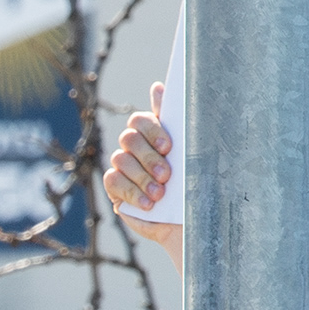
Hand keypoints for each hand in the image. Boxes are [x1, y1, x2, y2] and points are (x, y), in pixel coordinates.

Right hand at [100, 86, 183, 270]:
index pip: (140, 120)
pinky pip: (113, 182)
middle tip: (167, 175)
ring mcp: (123, 168)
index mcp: (154, 135)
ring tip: (160, 194)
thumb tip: (158, 87)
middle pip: (128, 138)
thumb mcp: (192, 153)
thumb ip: (177, 121)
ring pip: (120, 160)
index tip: (169, 147)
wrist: (188, 222)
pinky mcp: (116, 189)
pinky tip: (149, 204)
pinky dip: (132, 192)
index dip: (151, 130)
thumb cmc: (194, 185)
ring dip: (142, 177)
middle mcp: (135, 148)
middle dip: (148, 157)